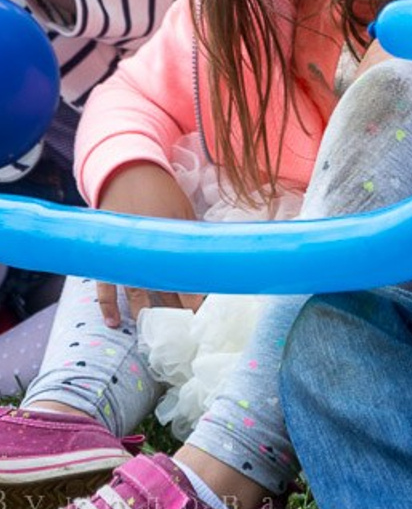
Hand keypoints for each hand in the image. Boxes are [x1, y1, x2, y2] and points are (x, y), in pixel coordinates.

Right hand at [96, 163, 203, 326]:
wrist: (127, 173)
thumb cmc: (162, 190)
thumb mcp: (184, 211)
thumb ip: (192, 236)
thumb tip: (210, 261)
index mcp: (166, 238)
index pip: (182, 275)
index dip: (195, 295)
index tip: (207, 313)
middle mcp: (143, 251)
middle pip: (162, 288)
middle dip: (176, 310)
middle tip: (188, 330)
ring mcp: (122, 256)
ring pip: (136, 293)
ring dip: (148, 313)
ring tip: (158, 334)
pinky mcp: (108, 257)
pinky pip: (104, 286)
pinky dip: (108, 305)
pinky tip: (115, 323)